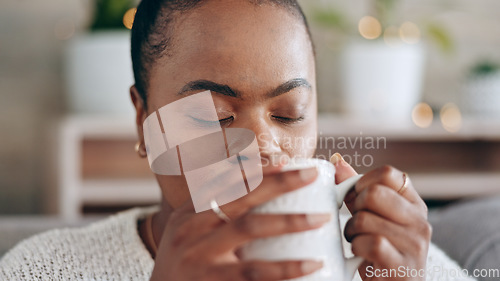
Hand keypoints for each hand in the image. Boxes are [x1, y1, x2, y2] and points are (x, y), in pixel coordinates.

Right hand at [150, 164, 328, 280]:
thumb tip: (253, 183)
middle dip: (278, 183)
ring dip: (289, 221)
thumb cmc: (181, 265)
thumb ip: (212, 210)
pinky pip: (256, 273)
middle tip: (310, 175)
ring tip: (321, 218)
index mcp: (190, 213)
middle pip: (242, 198)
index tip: (286, 161)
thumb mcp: (188, 233)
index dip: (256, 171)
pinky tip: (310, 263)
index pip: (226, 182)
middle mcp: (192, 228)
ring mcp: (201, 255)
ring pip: (249, 229)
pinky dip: (285, 268)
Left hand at [332, 154, 431, 280]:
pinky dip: (356, 247)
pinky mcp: (403, 265)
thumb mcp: (372, 218)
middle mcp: (420, 221)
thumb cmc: (380, 252)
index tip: (357, 198)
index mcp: (414, 204)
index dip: (364, 182)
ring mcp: (415, 244)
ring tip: (357, 241)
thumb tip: (337, 161)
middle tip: (356, 223)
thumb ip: (357, 191)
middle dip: (355, 208)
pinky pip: (370, 242)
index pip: (388, 173)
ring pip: (365, 219)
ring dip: (351, 231)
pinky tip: (360, 254)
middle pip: (373, 194)